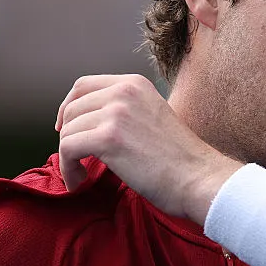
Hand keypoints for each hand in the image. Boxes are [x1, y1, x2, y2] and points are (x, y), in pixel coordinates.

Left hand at [55, 74, 240, 223]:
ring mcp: (115, 113)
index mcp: (133, 84)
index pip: (83, 85)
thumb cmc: (179, 159)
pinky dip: (68, 168)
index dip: (68, 107)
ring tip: (81, 174)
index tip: (67, 128)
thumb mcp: (152, 116)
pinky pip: (68, 149)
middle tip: (76, 159)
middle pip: (72, 109)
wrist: (198, 178)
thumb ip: (124, 111)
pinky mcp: (108, 138)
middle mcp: (123, 91)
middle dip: (68, 136)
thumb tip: (90, 122)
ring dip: (68, 157)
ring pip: (68, 131)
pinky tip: (79, 181)